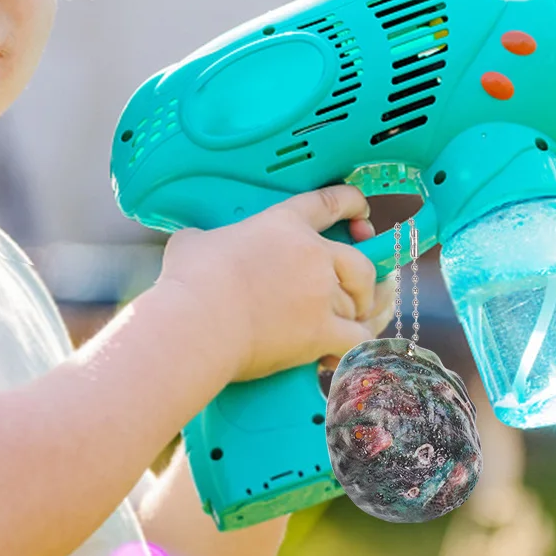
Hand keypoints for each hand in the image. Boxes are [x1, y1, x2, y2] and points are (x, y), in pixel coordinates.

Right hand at [157, 185, 395, 384]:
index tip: (361, 210)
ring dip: (359, 314)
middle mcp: (312, 255)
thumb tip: (193, 244)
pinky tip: (344, 352)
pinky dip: (354, 346)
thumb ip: (204, 238)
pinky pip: (356, 339)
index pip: (329, 204)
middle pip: (359, 261)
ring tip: (353, 322)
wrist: (197, 321)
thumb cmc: (190, 280)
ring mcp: (320, 294)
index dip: (352, 203)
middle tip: (362, 285)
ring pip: (360, 303)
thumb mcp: (192, 242)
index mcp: (284, 224)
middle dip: (366, 275)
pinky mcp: (320, 331)